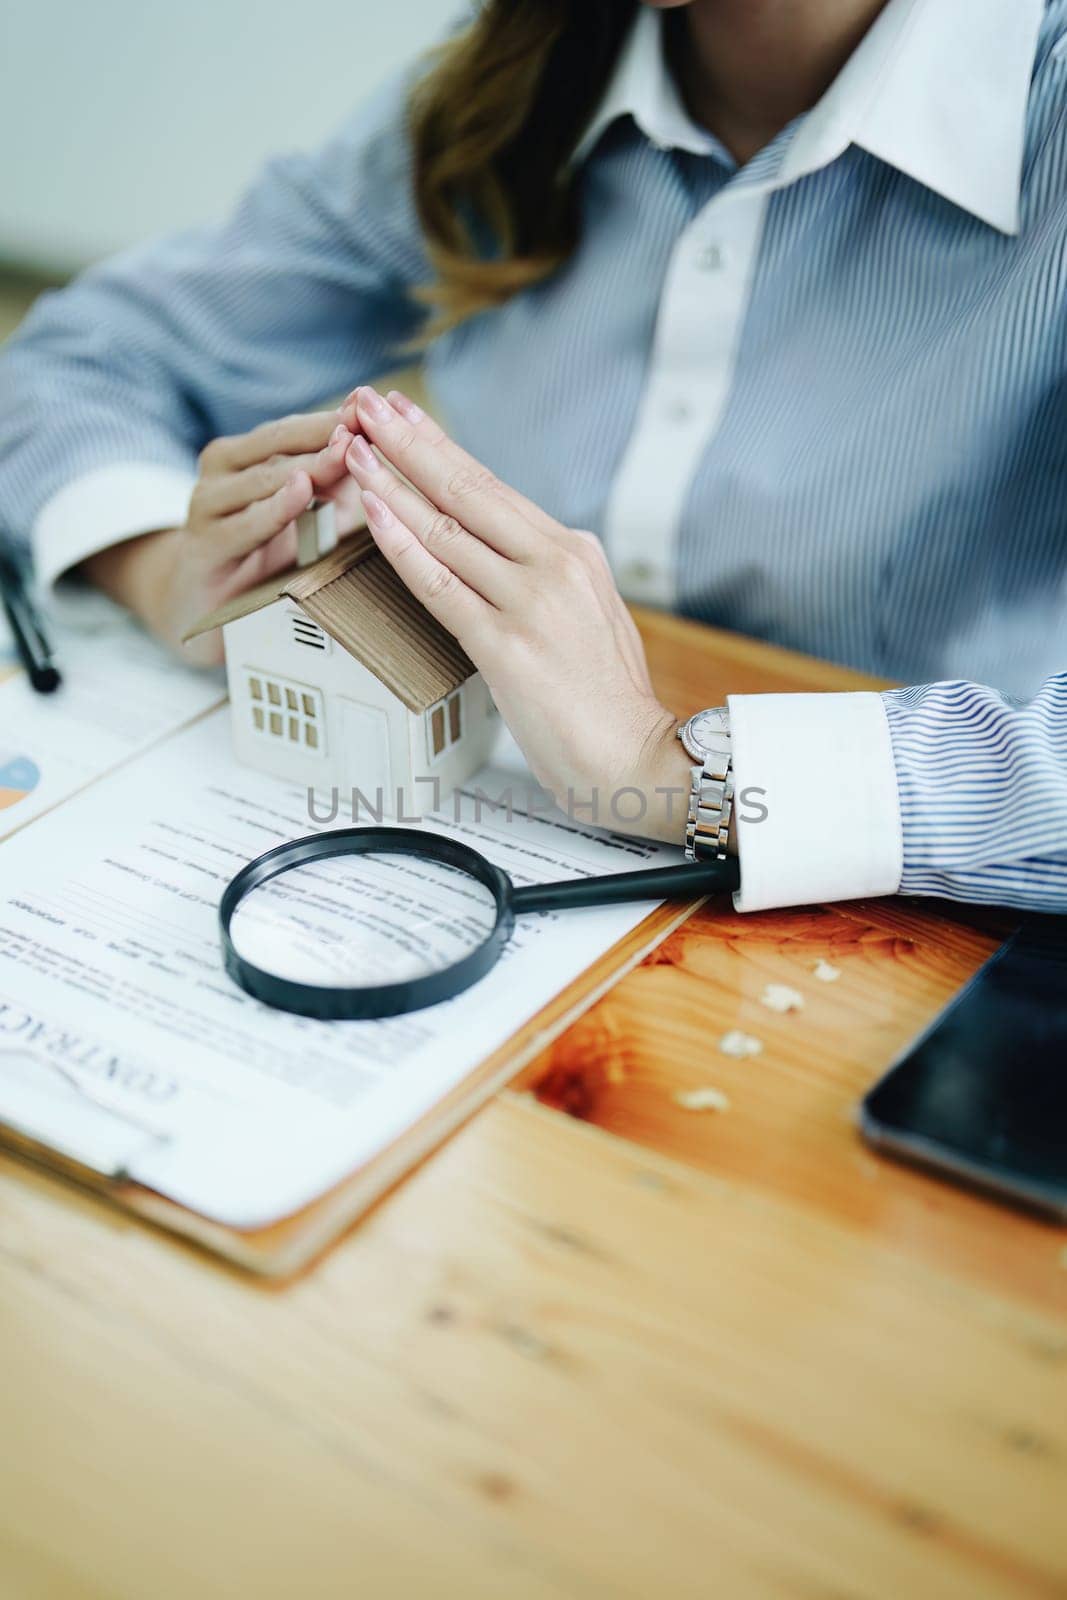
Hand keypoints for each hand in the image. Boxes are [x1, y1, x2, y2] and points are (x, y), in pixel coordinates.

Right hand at [83, 408, 364, 664]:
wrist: (202, 606)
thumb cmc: (261, 554)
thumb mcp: (305, 513)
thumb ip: (334, 483)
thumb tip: (375, 445)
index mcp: (242, 454)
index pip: (293, 429)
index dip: (332, 417)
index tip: (371, 403)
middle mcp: (220, 470)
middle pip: (278, 444)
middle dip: (325, 434)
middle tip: (365, 422)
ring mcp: (207, 505)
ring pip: (263, 480)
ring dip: (307, 466)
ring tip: (344, 452)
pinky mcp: (203, 545)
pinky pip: (245, 525)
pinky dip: (275, 508)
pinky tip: (300, 491)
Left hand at [338, 384, 692, 841]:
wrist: (633, 756)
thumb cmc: (606, 699)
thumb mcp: (588, 615)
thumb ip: (545, 579)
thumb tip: (497, 556)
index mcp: (574, 551)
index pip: (493, 487)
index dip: (441, 447)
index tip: (405, 416)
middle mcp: (555, 564)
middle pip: (466, 489)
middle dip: (408, 442)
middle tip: (366, 404)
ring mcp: (530, 602)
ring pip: (447, 530)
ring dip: (392, 483)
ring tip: (353, 449)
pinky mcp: (507, 645)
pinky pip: (441, 585)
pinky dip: (401, 546)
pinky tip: (373, 515)